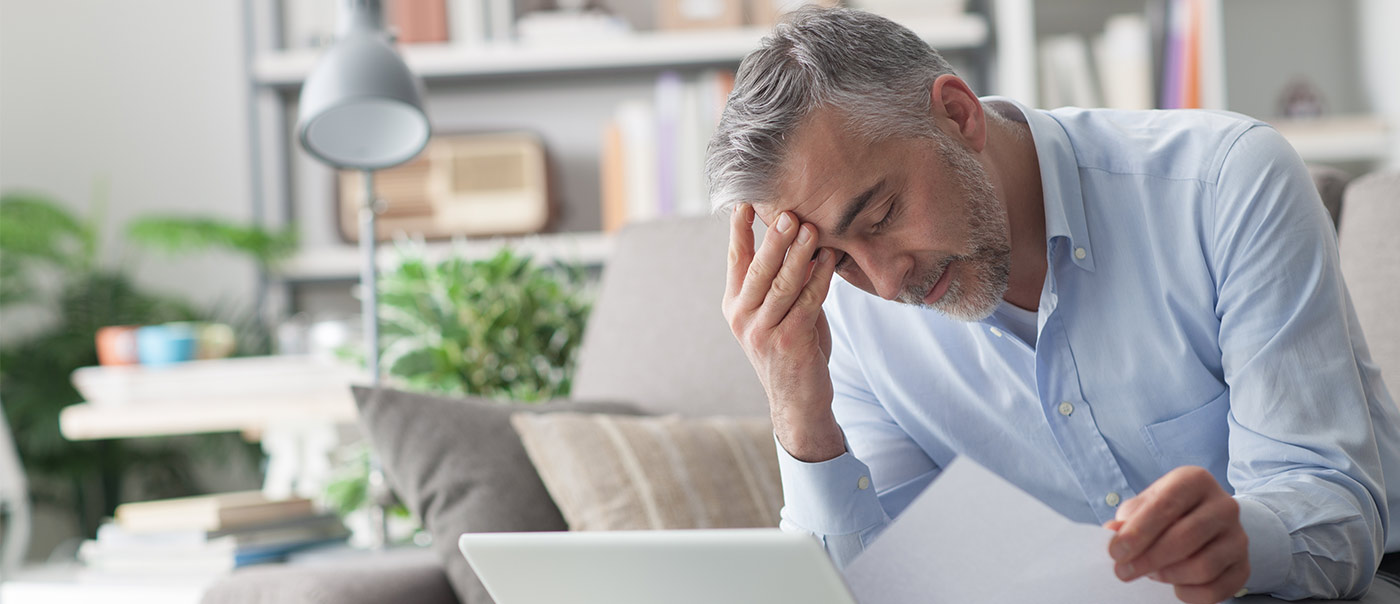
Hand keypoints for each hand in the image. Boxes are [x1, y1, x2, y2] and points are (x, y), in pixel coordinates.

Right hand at [722, 203, 842, 461]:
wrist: (798, 400)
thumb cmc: (792, 348)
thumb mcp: (780, 311)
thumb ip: (785, 279)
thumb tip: (801, 237)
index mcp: (735, 304)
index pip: (736, 259)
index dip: (739, 229)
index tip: (744, 200)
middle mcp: (742, 316)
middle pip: (758, 269)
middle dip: (773, 238)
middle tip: (786, 211)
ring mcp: (763, 331)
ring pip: (782, 284)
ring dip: (798, 254)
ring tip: (810, 228)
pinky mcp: (789, 342)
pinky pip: (807, 302)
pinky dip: (820, 278)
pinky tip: (830, 259)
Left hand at [1105, 466, 1249, 603]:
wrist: (1208, 523)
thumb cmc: (1168, 513)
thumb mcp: (1145, 506)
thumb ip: (1128, 519)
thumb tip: (1112, 532)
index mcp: (1195, 480)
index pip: (1165, 505)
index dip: (1138, 532)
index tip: (1116, 552)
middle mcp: (1224, 505)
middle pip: (1185, 537)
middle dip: (1148, 558)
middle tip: (1124, 571)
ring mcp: (1238, 537)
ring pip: (1203, 566)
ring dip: (1168, 575)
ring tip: (1151, 573)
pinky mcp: (1244, 566)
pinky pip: (1216, 589)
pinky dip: (1189, 594)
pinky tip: (1175, 586)